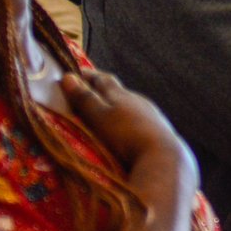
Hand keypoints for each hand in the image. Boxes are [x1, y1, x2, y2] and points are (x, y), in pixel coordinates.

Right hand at [60, 70, 191, 170]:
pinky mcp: (157, 130)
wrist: (162, 156)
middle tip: (86, 92)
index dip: (89, 76)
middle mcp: (137, 99)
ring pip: (129, 105)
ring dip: (115, 106)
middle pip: (117, 91)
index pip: (103, 79)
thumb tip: (68, 77)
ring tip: (103, 114)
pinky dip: (126, 120)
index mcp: (121, 94)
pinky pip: (138, 120)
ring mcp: (150, 114)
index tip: (74, 74)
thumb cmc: (126, 134)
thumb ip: (85, 99)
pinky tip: (124, 130)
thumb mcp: (100, 116)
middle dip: (101, 90)